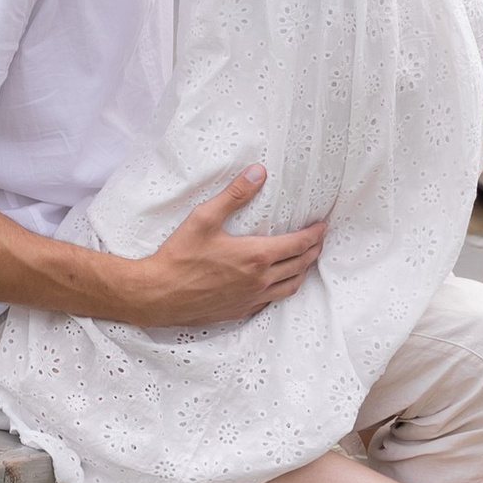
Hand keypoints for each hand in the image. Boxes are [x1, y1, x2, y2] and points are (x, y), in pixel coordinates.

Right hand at [119, 170, 328, 328]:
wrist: (160, 294)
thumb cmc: (180, 256)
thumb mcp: (204, 218)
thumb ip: (234, 194)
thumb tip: (258, 172)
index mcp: (256, 256)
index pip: (298, 244)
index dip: (314, 234)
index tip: (322, 225)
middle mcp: (260, 280)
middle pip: (300, 265)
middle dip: (314, 250)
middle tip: (319, 239)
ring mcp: (252, 298)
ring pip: (291, 286)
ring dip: (303, 271)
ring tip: (305, 260)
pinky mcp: (241, 310)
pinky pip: (273, 301)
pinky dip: (284, 289)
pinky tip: (278, 283)